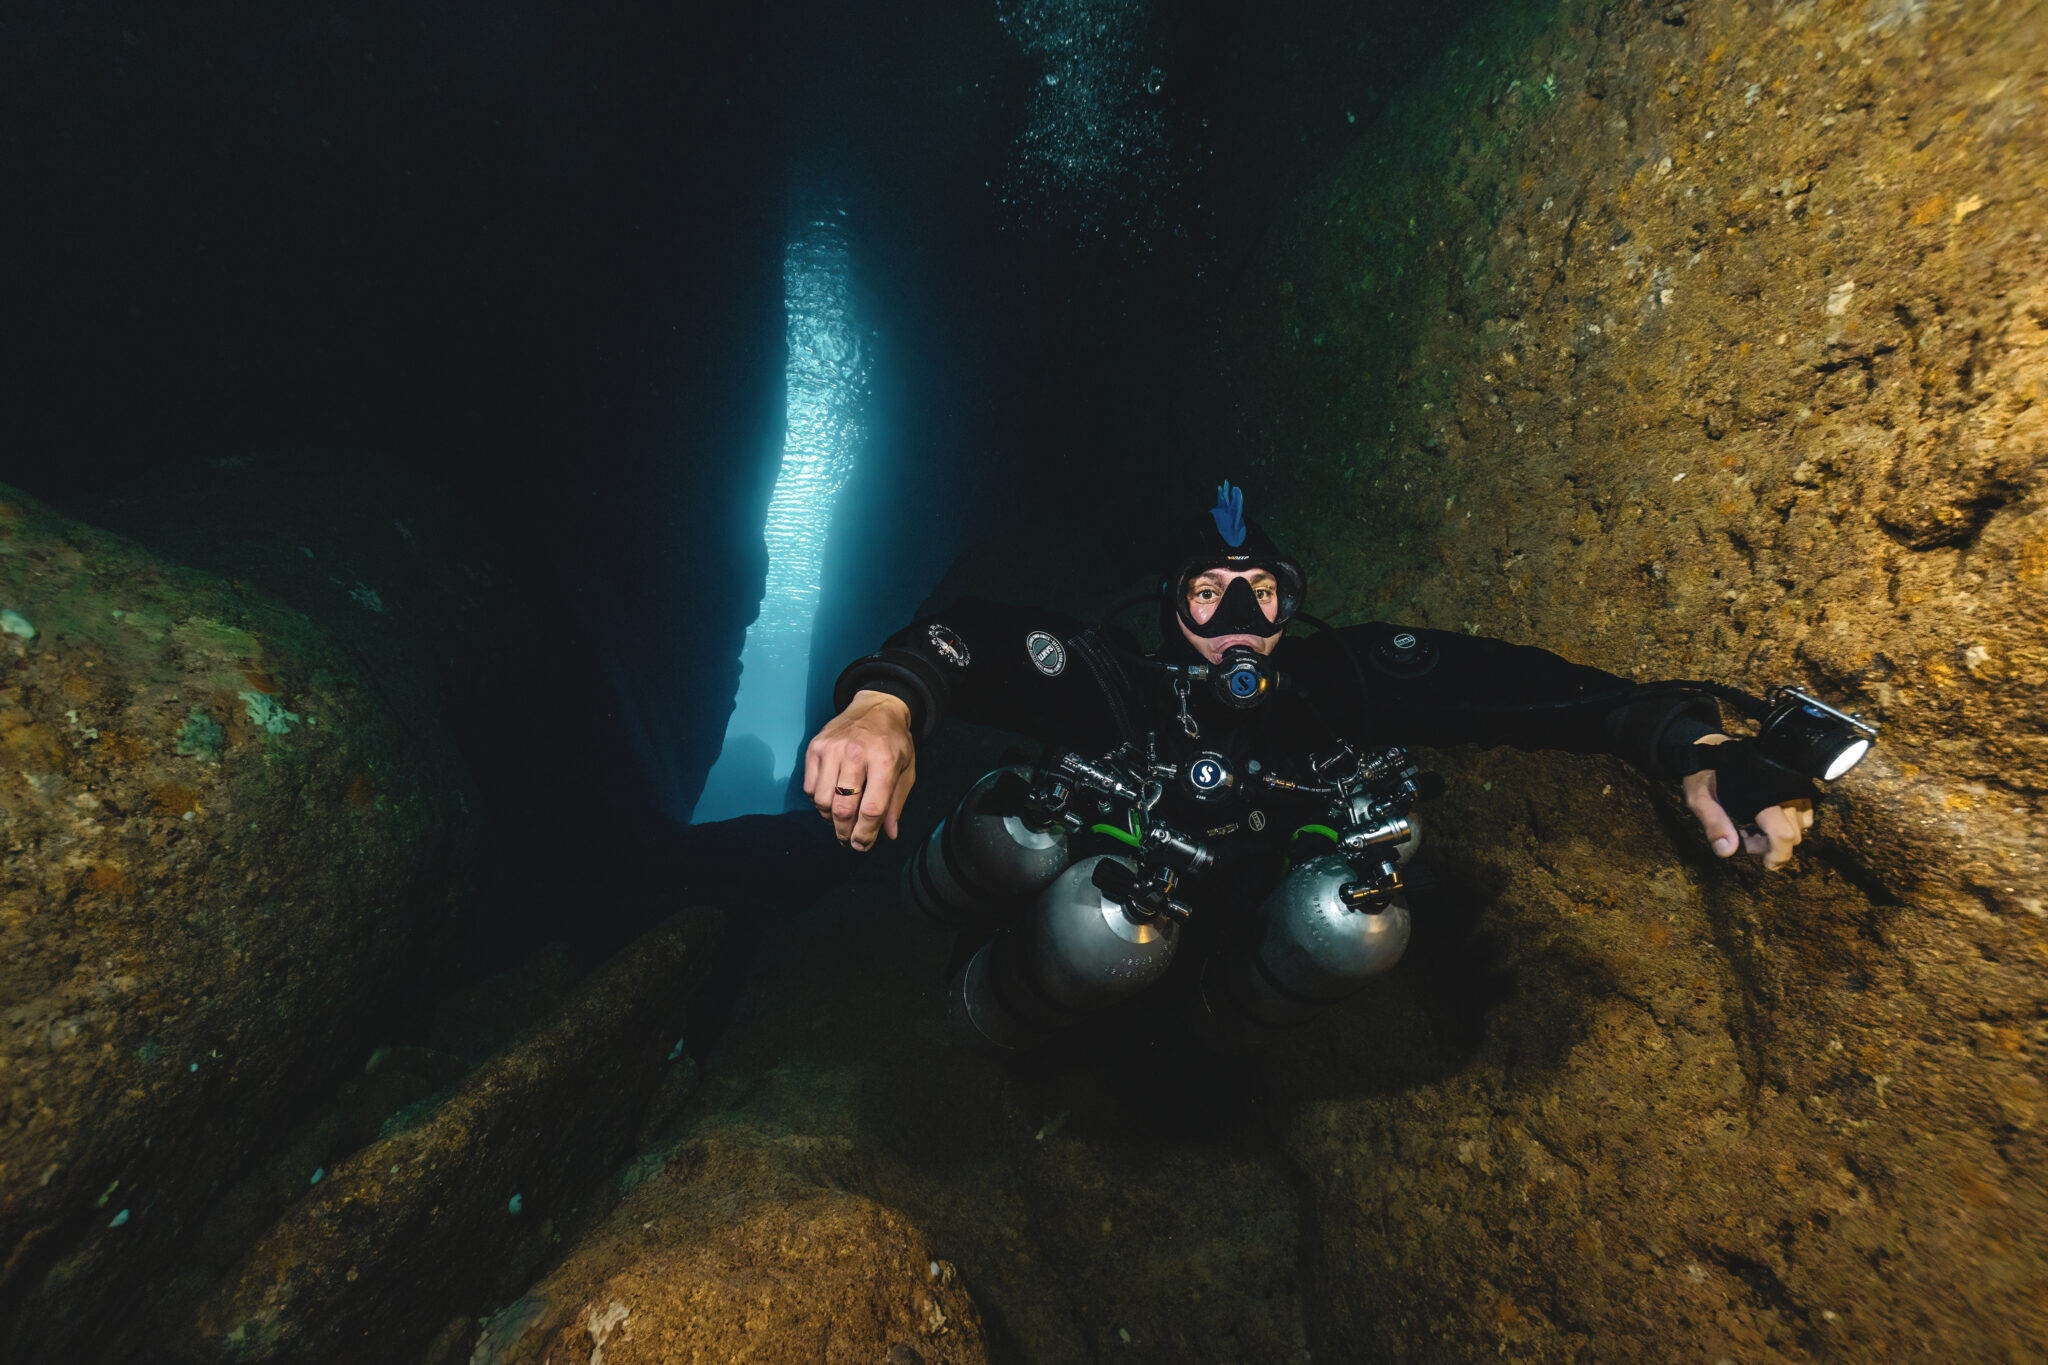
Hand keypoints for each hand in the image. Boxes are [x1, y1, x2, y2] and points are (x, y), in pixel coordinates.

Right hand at [803, 689, 915, 851]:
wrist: (876, 706)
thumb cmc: (893, 742)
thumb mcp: (906, 770)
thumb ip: (896, 803)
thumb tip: (888, 834)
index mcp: (884, 760)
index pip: (872, 808)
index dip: (866, 834)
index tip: (863, 845)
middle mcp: (856, 753)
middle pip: (843, 808)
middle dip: (845, 832)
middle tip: (849, 841)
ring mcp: (832, 748)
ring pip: (823, 801)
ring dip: (830, 819)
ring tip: (841, 820)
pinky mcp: (815, 747)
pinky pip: (810, 787)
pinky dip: (819, 801)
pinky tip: (831, 799)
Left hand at [1682, 734, 1813, 871]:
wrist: (1713, 747)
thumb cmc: (1703, 775)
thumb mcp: (1698, 799)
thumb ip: (1713, 824)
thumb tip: (1726, 851)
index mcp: (1762, 796)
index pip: (1784, 835)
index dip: (1778, 856)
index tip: (1767, 864)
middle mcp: (1783, 790)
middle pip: (1793, 834)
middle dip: (1771, 845)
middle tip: (1745, 836)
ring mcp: (1792, 785)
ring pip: (1801, 824)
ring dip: (1780, 833)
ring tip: (1753, 825)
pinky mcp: (1795, 783)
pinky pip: (1806, 811)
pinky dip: (1791, 821)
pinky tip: (1767, 817)